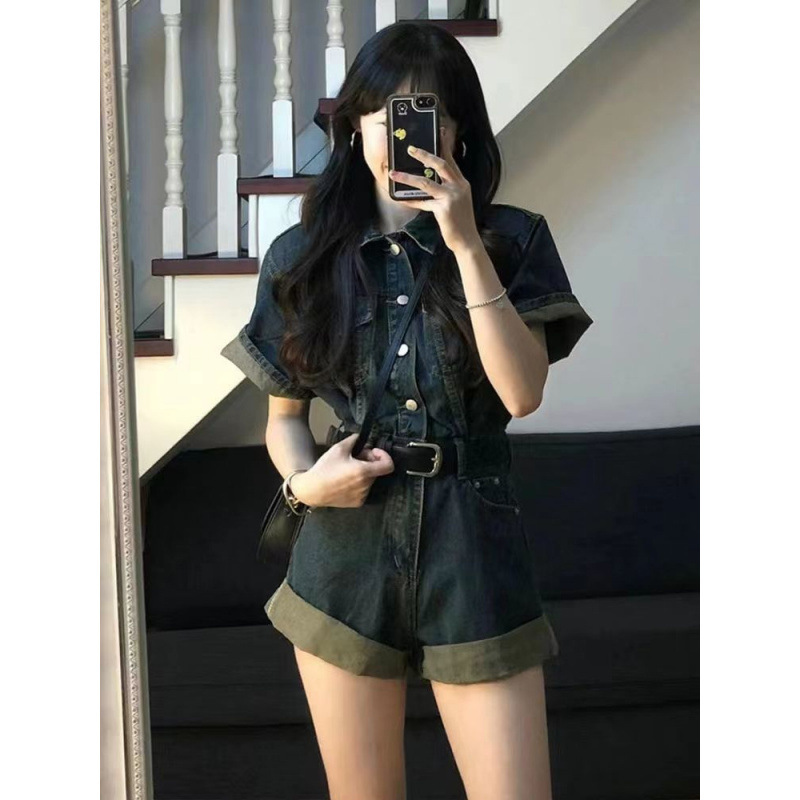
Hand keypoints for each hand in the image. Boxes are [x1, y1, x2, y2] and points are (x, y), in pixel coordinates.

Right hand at [291, 433, 394, 508]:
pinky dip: (359, 483)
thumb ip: (354, 439)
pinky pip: (364, 490)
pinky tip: (346, 480)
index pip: (388, 465)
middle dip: (370, 462)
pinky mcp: (357, 503)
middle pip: (377, 470)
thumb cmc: (325, 468)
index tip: (373, 452)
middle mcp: (366, 485)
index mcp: (364, 472)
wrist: (312, 489)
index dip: (384, 456)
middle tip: (356, 457)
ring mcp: (362, 496)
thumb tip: (362, 437)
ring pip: (370, 480)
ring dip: (364, 473)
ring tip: (348, 469)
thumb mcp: (339, 448)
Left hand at [388, 126, 480, 254]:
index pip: (451, 160)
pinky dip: (410, 201)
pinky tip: (400, 199)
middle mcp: (458, 187)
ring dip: (407, 177)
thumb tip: (427, 180)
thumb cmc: (459, 222)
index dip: (444, 145)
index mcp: (462, 183)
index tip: (439, 132)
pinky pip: (422, 203)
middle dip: (424, 155)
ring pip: (426, 182)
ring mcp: (451, 197)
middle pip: (440, 164)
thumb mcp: (456, 201)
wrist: (467, 240)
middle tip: (410, 148)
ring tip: (394, 173)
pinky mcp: (443, 209)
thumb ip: (446, 190)